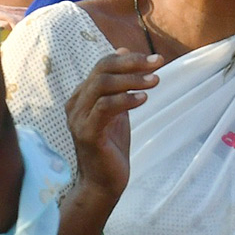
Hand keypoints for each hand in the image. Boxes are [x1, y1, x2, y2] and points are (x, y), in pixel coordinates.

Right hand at [65, 49, 160, 199]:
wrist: (103, 183)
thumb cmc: (111, 146)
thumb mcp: (117, 109)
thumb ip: (119, 84)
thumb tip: (123, 50)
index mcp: (82, 96)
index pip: (103, 65)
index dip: (129, 58)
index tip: (155, 59)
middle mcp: (76, 103)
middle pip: (102, 70)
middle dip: (132, 64)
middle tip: (158, 63)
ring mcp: (78, 118)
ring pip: (102, 85)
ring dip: (131, 80)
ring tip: (155, 81)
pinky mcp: (87, 133)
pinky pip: (105, 108)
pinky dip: (125, 100)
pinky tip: (144, 99)